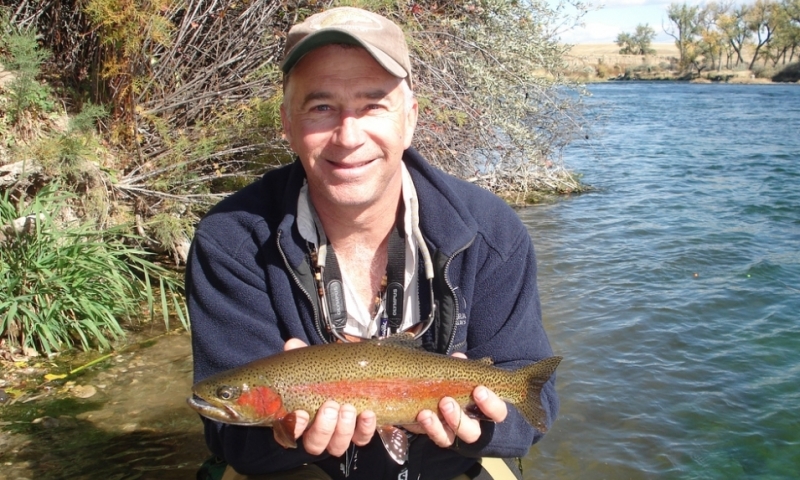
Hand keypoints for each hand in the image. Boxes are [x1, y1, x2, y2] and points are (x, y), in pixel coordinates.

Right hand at [281, 338, 377, 456]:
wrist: (351, 376)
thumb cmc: (325, 375)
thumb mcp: (312, 364)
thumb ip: (301, 355)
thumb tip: (292, 345)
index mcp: (300, 419)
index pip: (289, 433)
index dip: (295, 427)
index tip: (302, 413)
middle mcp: (318, 433)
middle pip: (315, 445)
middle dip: (323, 428)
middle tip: (331, 406)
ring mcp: (339, 435)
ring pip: (337, 446)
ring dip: (343, 429)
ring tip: (349, 408)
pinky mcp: (359, 433)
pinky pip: (362, 438)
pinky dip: (365, 429)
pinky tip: (368, 414)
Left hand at [405, 352, 507, 447]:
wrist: (432, 394)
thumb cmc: (454, 383)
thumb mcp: (458, 374)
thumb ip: (460, 367)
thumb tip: (459, 358)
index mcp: (483, 408)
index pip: (497, 412)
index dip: (491, 404)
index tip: (479, 390)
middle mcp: (471, 424)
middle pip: (474, 433)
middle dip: (460, 418)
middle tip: (447, 401)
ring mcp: (454, 432)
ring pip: (454, 437)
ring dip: (441, 424)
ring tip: (430, 410)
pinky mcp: (439, 434)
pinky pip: (438, 437)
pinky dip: (431, 427)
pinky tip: (423, 415)